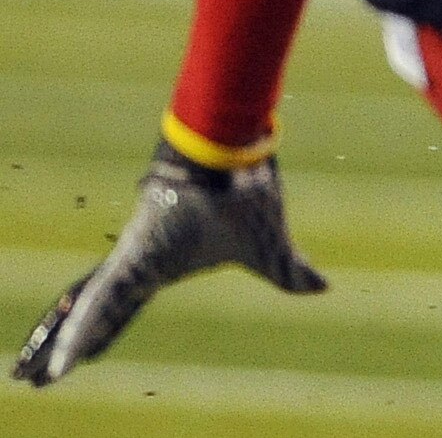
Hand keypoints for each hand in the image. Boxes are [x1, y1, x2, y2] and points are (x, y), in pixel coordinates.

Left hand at [14, 141, 325, 385]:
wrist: (230, 152)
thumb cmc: (244, 191)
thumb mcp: (269, 248)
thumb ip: (287, 272)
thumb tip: (323, 288)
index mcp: (156, 265)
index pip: (119, 308)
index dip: (95, 335)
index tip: (70, 363)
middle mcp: (134, 263)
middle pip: (89, 313)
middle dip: (60, 345)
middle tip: (26, 376)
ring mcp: (129, 259)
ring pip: (82, 313)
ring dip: (52, 347)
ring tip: (23, 376)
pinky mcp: (133, 257)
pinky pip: (100, 304)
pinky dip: (80, 333)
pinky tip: (59, 361)